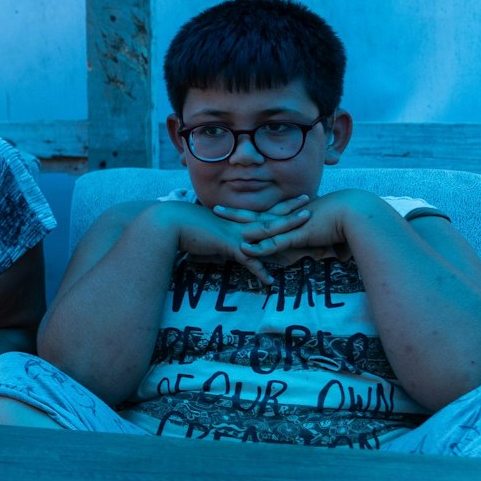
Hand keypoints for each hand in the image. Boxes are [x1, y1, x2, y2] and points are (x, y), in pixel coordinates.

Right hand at [160, 200, 291, 286]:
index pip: (263, 212)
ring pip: (266, 231)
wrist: (171, 223)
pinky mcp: (227, 246)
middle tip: (309, 204)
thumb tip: (231, 245)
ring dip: (286, 230)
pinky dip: (259, 271)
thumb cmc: (187, 226)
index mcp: (236, 220)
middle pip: (270, 217)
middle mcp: (239, 225)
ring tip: (304, 229)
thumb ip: (224, 237)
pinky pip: (247, 260)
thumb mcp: (210, 230)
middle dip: (291, 211)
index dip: (280, 206)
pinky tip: (270, 281)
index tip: (297, 200)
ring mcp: (235, 234)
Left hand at [212, 192, 365, 258]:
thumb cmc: (346, 224)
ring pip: (260, 225)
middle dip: (235, 213)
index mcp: (293, 216)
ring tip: (218, 220)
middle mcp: (289, 218)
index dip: (250, 213)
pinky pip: (275, 242)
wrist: (357, 214)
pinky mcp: (298, 235)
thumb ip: (320, 243)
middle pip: (256, 214)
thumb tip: (326, 252)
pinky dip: (259, 246)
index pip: (267, 214)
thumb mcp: (327, 234)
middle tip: (215, 209)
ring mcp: (291, 226)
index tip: (234, 211)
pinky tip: (244, 248)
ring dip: (238, 224)